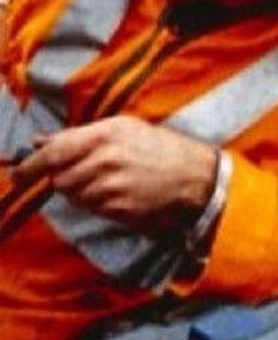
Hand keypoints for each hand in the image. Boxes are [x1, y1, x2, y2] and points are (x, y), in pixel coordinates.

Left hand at [15, 115, 216, 233]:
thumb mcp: (122, 130)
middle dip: (64, 180)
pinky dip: (97, 204)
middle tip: (84, 176)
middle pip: (60, 178)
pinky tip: (118, 195)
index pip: (55, 152)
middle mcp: (106, 159)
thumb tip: (37, 142)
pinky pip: (91, 209)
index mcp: (106, 133)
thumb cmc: (159, 148)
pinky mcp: (118, 208)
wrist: (195, 176)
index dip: (31, 165)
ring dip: (82, 193)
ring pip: (73, 196)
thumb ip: (77, 135)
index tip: (19, 173)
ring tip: (108, 184)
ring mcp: (112, 185)